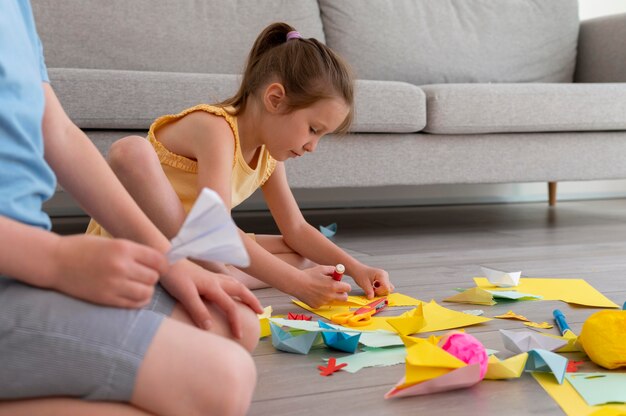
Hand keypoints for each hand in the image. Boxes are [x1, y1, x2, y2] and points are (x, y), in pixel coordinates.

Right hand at [52, 234, 167, 306]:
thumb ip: (134, 251)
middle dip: (153, 276)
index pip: (158, 260)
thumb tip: (160, 261)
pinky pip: (133, 304)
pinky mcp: (106, 299)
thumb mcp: (112, 242)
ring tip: (139, 285)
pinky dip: (139, 300)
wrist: (55, 261)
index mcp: (124, 248)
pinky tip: (134, 294)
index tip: (160, 266)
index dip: (163, 264)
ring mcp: (113, 284)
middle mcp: (121, 266)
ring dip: (147, 290)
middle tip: (145, 275)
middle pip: (154, 277)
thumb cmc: (83, 249)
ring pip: (147, 292)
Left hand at [160, 259, 262, 338]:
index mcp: (213, 286)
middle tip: (261, 312)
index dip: (236, 322)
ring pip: (235, 283)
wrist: (163, 259)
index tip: (238, 336)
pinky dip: (234, 286)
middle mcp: (216, 280)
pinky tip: (229, 290)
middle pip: (241, 290)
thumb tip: (210, 327)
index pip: (230, 307)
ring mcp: (211, 276)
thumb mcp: (184, 295)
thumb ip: (198, 310)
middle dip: (252, 301)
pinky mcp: (205, 275)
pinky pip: (226, 280)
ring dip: (245, 293)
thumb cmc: (173, 276)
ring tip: (250, 301)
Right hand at [294, 265, 351, 308]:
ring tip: (320, 288)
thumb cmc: (309, 274)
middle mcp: (330, 296)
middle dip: (342, 293)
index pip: (348, 288)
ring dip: (330, 296)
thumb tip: (338, 272)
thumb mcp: (322, 268)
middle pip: (344, 298)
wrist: (296, 283)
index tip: (341, 284)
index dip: (345, 285)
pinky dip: (320, 299)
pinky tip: (313, 293)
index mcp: (333, 286)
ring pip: (332, 300)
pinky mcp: (317, 306)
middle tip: (336, 289)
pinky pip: (322, 303)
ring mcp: (323, 302)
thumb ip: (332, 270)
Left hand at [353, 266, 393, 298]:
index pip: (386, 288)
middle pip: (389, 289)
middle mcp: (385, 276)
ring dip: (380, 292)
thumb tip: (371, 298)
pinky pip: (384, 289)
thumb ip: (368, 291)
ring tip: (373, 289)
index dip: (380, 292)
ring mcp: (385, 279)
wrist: (357, 269)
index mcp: (382, 275)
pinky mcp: (383, 281)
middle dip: (381, 293)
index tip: (373, 290)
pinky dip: (379, 291)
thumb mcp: (363, 283)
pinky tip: (373, 288)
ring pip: (387, 289)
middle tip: (372, 290)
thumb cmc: (360, 274)